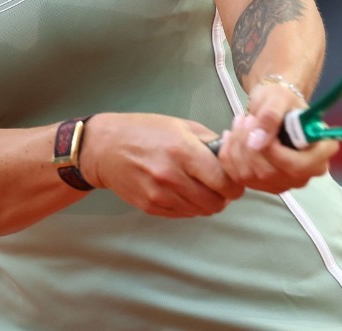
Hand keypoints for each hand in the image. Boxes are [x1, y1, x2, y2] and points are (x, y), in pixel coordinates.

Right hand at [79, 113, 244, 217]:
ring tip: (200, 186)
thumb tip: (232, 153)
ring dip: (206, 202)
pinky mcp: (151, 207)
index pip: (224, 180)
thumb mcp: (180, 125)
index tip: (235, 180)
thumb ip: (209, 141)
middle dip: (223, 196)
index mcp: (183, 151)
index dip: (235, 184)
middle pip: (215, 202)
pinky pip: (183, 215)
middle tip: (220, 186)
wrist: (105, 148)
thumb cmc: (143, 131)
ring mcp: (160, 194)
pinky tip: (183, 191)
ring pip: (200, 211)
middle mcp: (172, 175)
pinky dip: (189, 206)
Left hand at [219, 81, 338, 193]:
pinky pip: (238, 177)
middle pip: (270, 173)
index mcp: (320, 152)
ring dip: (237, 147)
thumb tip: (257, 142)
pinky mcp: (264, 185)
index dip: (274, 151)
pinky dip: (228, 155)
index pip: (298, 166)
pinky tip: (232, 136)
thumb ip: (270, 116)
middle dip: (248, 145)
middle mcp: (306, 173)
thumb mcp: (278, 97)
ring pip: (250, 176)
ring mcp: (284, 182)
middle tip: (245, 119)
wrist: (272, 106)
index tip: (260, 126)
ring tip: (240, 122)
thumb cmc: (282, 99)